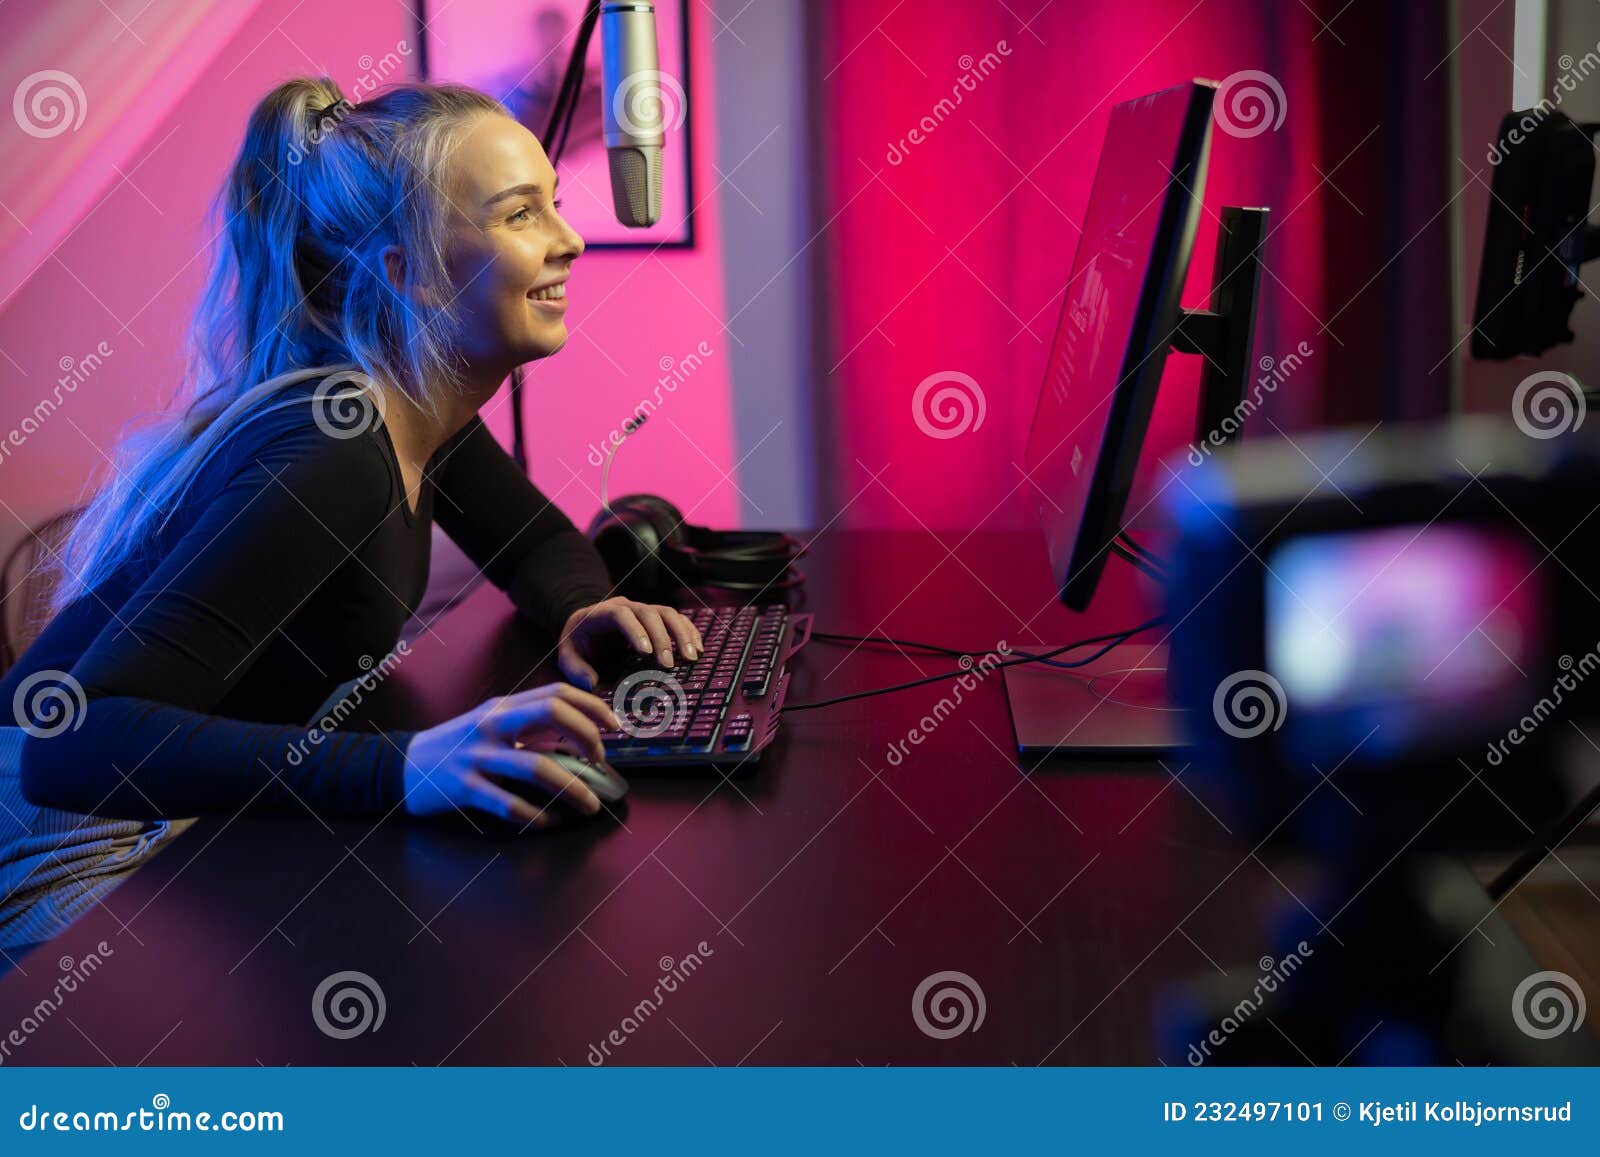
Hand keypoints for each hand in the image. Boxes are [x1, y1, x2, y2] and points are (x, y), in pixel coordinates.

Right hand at [401, 684, 622, 828]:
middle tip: (601, 761)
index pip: (556, 693)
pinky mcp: (464, 787)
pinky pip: (508, 803)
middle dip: (587, 736)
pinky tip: (550, 822)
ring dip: (572, 787)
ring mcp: (477, 755)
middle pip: (551, 713)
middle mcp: (492, 725)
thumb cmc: (457, 746)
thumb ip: (528, 723)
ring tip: (591, 804)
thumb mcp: (491, 724)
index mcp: (503, 707)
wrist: (402, 767)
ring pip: (537, 766)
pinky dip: (536, 815)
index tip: (615, 726)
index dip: (592, 706)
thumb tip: (581, 735)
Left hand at [557, 596, 703, 688]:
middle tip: (669, 665)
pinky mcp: (656, 619)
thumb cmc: (578, 644)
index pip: (621, 615)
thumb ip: (575, 669)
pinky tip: (698, 649)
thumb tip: (592, 683)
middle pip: (650, 613)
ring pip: (668, 613)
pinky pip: (677, 619)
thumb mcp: (568, 656)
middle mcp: (626, 607)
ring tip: (692, 657)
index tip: (646, 653)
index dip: (635, 631)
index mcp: (602, 613)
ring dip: (682, 634)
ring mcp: (643, 611)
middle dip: (662, 638)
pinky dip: (689, 632)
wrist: (585, 628)